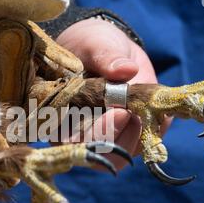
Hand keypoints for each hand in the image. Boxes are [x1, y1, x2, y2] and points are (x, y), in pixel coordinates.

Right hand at [56, 18, 169, 169]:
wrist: (109, 49)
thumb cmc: (90, 45)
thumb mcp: (94, 43)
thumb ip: (105, 56)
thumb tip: (127, 69)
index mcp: (58, 115)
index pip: (71, 141)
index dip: (96, 134)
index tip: (120, 112)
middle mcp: (74, 134)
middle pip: (94, 156)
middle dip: (116, 137)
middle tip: (130, 112)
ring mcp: (100, 139)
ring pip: (115, 159)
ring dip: (132, 138)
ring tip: (137, 108)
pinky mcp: (124, 137)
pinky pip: (135, 149)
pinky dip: (145, 133)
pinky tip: (145, 110)